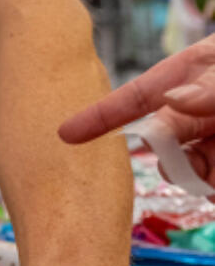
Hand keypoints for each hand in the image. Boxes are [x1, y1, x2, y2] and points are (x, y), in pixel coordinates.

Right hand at [59, 36, 214, 189]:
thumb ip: (210, 86)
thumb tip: (173, 99)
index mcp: (185, 77)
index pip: (135, 100)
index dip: (98, 117)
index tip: (65, 134)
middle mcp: (195, 113)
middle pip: (163, 145)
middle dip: (171, 159)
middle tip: (194, 160)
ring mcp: (213, 141)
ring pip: (190, 171)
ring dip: (201, 176)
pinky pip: (210, 188)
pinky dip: (213, 188)